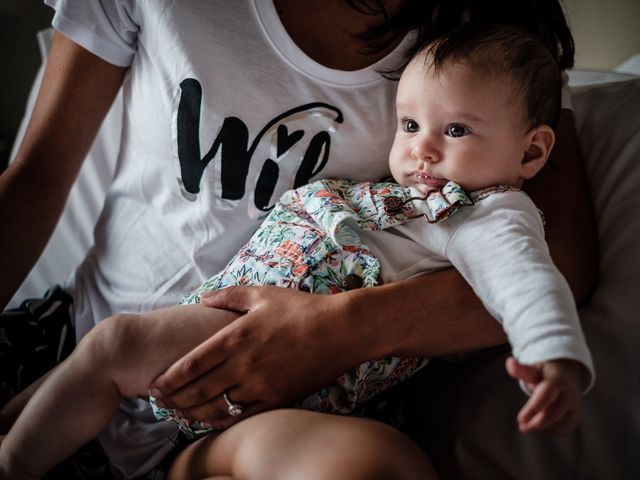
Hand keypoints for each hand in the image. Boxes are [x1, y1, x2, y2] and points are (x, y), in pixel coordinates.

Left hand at [149, 286, 358, 428]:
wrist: (341, 330)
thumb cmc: (301, 308)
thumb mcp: (263, 294)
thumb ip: (227, 295)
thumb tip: (201, 298)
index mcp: (236, 337)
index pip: (191, 364)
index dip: (169, 378)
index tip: (155, 385)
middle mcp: (244, 364)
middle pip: (198, 390)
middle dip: (174, 399)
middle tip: (160, 403)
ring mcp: (261, 385)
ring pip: (218, 407)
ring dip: (194, 412)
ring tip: (182, 412)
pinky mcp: (279, 399)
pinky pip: (244, 416)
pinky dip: (224, 420)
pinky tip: (214, 418)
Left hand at [505, 357, 582, 435]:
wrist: (567, 377)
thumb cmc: (544, 374)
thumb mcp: (534, 369)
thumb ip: (522, 370)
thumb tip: (509, 362)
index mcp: (557, 381)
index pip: (545, 396)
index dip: (533, 408)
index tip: (520, 420)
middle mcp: (569, 395)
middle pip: (552, 414)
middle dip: (536, 423)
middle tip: (522, 426)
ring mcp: (574, 407)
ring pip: (558, 425)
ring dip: (542, 427)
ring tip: (531, 421)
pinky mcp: (575, 418)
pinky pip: (562, 430)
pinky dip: (550, 430)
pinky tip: (542, 424)